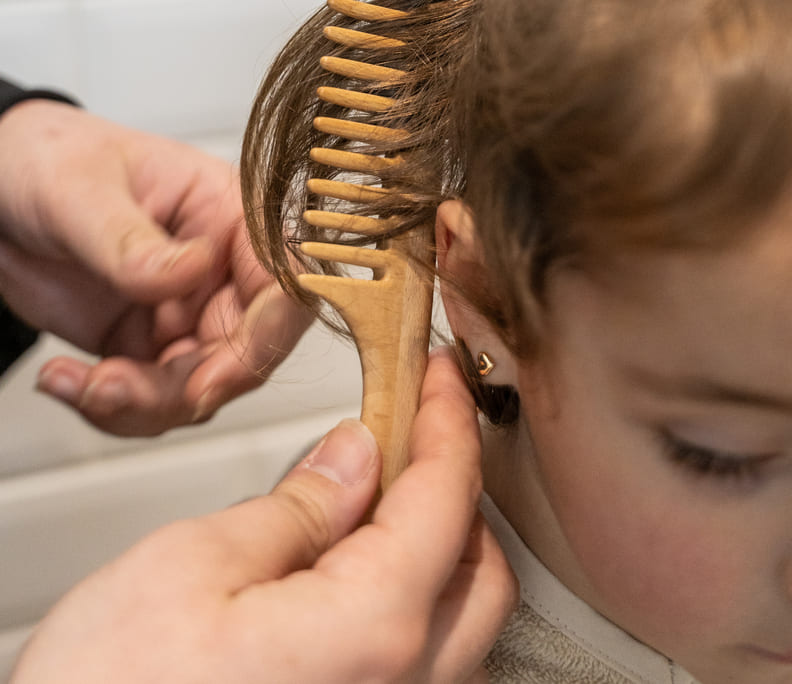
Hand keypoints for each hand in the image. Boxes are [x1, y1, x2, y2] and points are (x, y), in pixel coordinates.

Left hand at [0, 100, 310, 434]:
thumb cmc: (51, 158)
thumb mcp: (82, 190)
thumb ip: (132, 240)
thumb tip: (189, 273)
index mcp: (228, 212)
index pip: (285, 277)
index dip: (269, 333)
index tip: (214, 375)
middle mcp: (219, 266)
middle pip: (248, 351)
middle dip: (189, 388)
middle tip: (120, 392)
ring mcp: (184, 309)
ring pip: (200, 387)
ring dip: (142, 405)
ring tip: (81, 384)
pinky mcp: (145, 344)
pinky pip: (150, 399)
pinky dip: (108, 406)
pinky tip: (64, 380)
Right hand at [11, 350, 516, 683]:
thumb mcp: (193, 564)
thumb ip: (295, 508)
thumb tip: (356, 458)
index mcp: (370, 631)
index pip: (448, 500)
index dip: (448, 421)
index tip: (438, 377)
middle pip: (480, 570)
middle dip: (456, 487)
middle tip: (413, 430)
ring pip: (462, 628)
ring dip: (439, 550)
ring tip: (378, 497)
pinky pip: (423, 671)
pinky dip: (413, 606)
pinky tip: (355, 575)